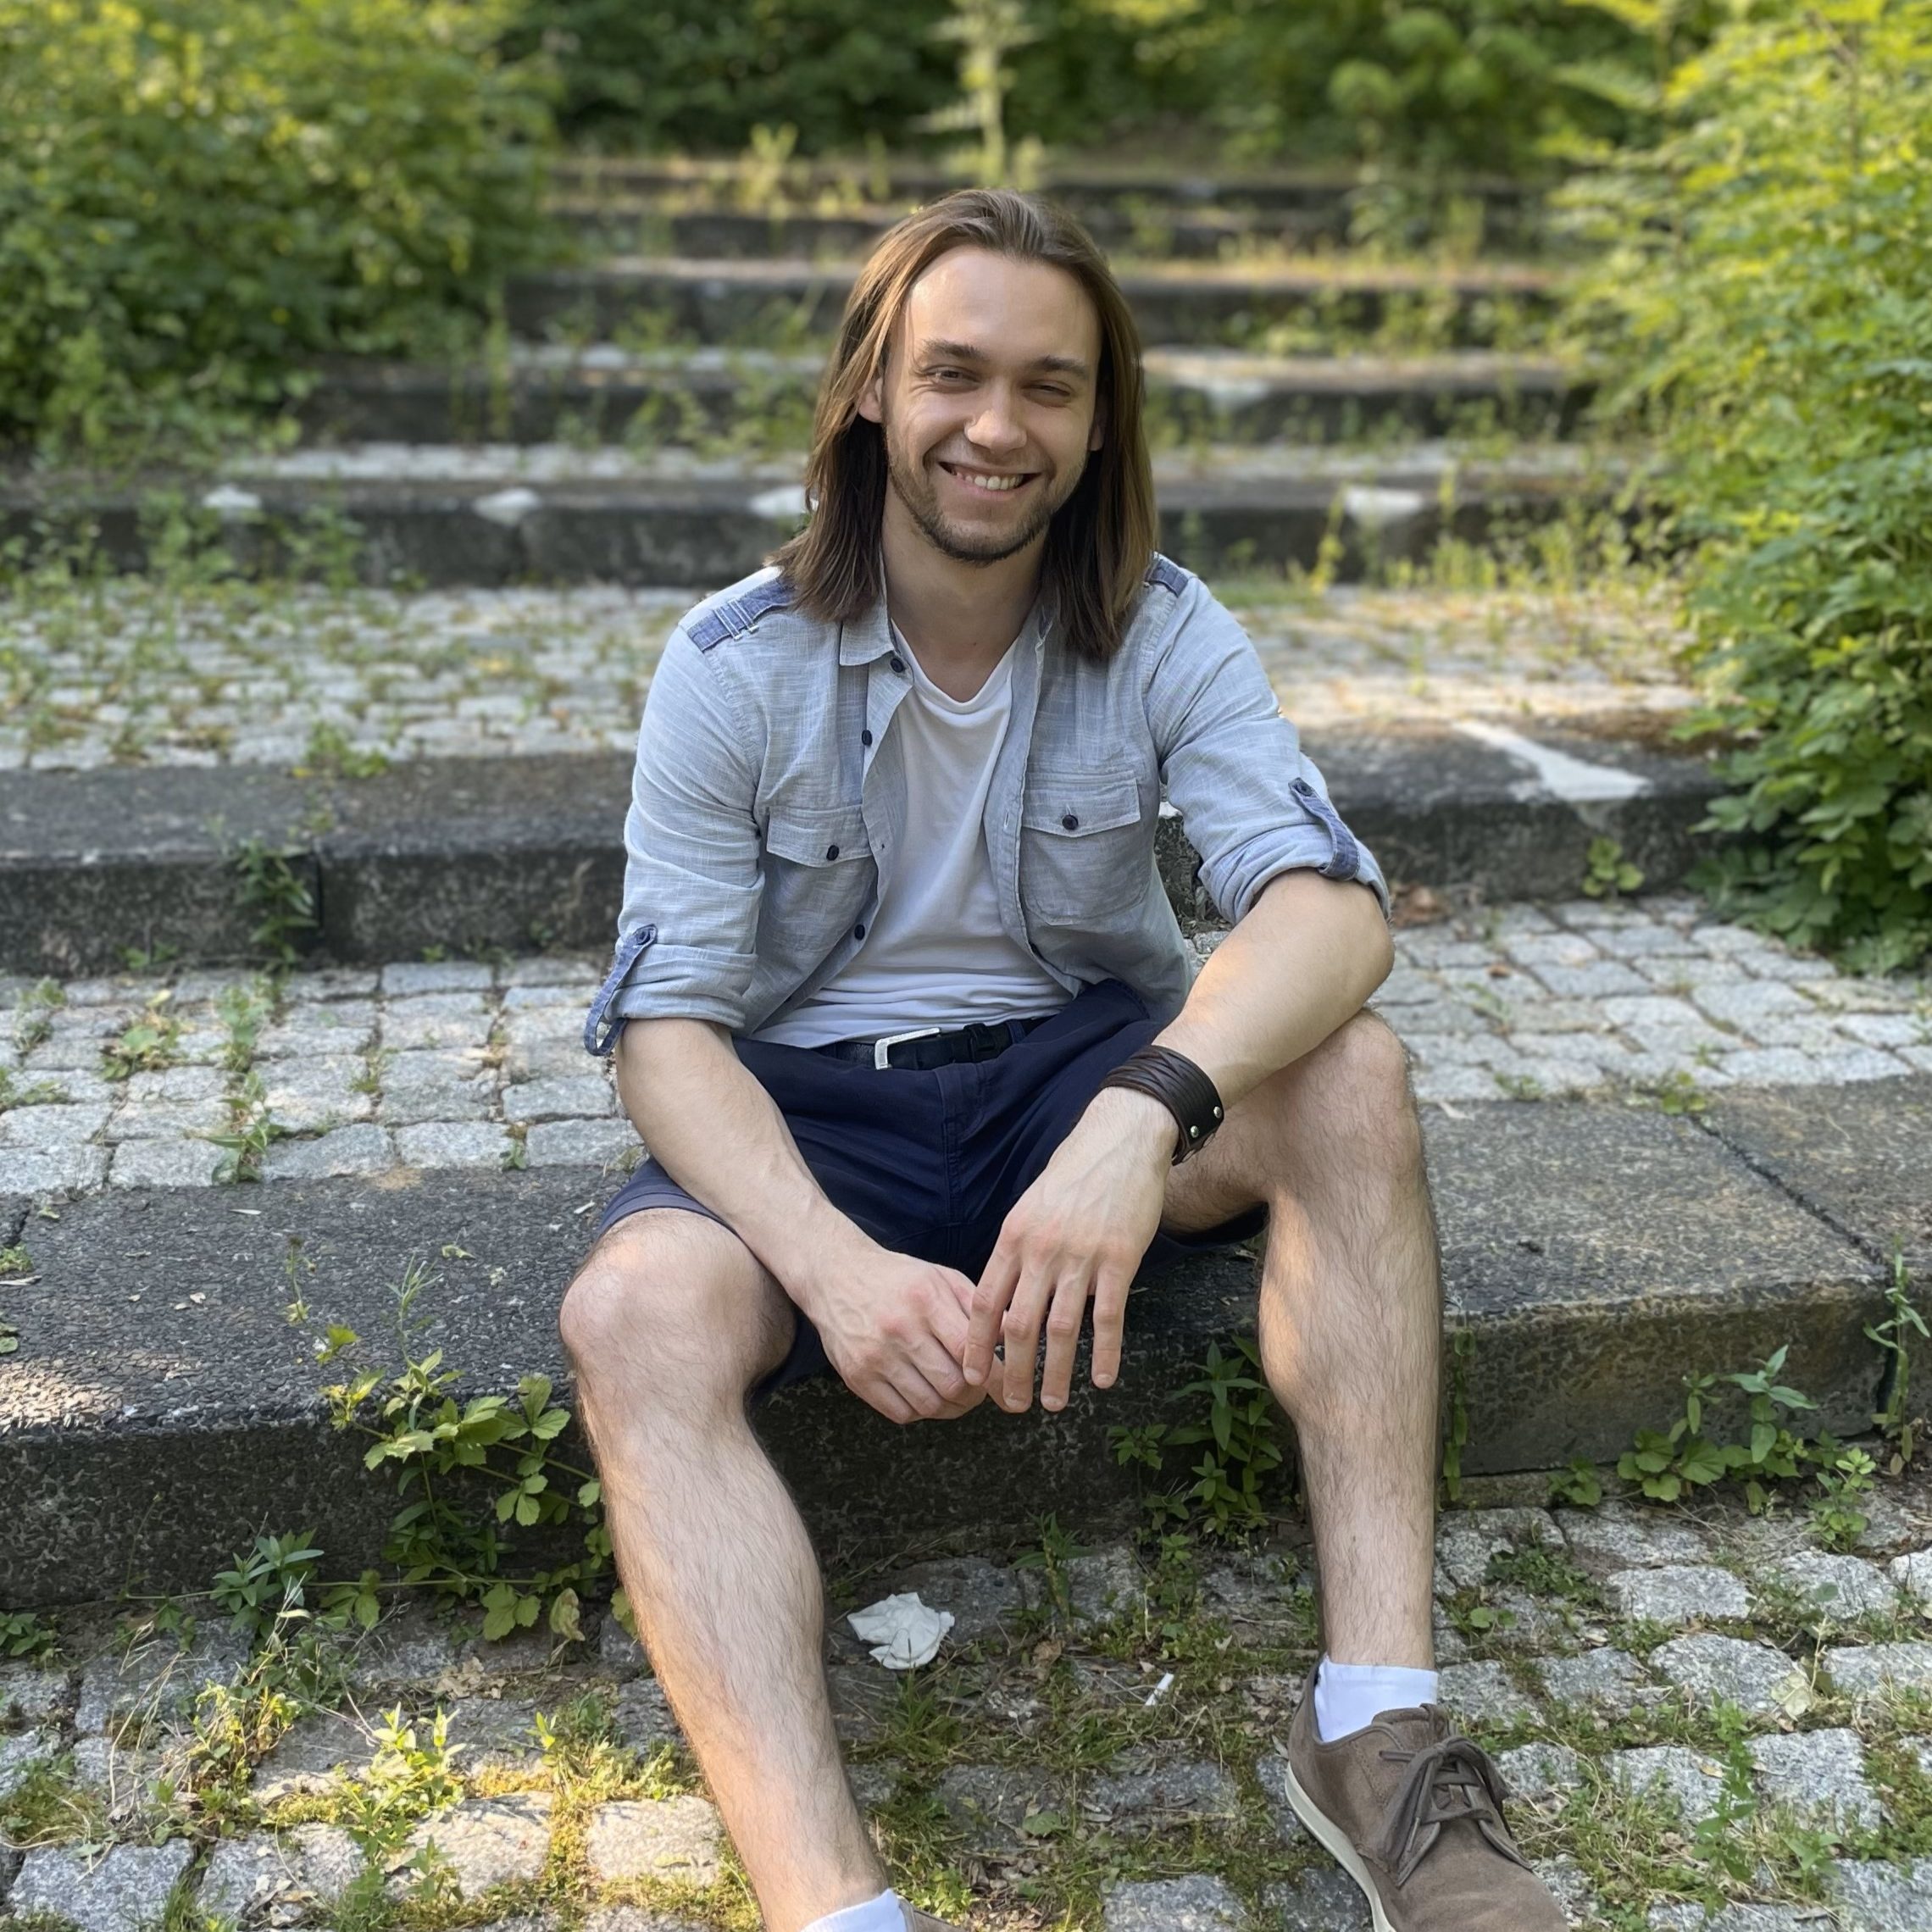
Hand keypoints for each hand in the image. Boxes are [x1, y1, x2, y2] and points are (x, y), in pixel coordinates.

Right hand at [798, 1236, 988, 1425]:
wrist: (835, 1276)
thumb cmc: (898, 1278)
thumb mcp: (941, 1278)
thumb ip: (977, 1308)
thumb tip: (1014, 1335)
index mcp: (925, 1299)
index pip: (970, 1351)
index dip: (994, 1375)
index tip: (1006, 1386)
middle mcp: (899, 1328)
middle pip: (953, 1384)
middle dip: (975, 1396)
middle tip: (979, 1390)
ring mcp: (874, 1355)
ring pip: (929, 1404)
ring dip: (951, 1408)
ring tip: (956, 1396)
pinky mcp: (856, 1376)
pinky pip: (900, 1414)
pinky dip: (921, 1412)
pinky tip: (926, 1395)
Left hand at [964, 1087, 1173, 1412]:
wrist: (1121, 1139)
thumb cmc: (1074, 1173)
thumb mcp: (1030, 1206)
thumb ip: (1017, 1250)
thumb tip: (1004, 1295)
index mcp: (1013, 1237)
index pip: (985, 1302)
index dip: (976, 1345)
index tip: (972, 1377)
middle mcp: (1041, 1250)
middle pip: (1018, 1325)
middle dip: (1012, 1372)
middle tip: (1010, 1406)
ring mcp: (1081, 1256)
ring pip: (1061, 1329)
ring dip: (1055, 1373)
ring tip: (1053, 1404)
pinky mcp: (1119, 1258)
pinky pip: (1109, 1317)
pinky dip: (1106, 1353)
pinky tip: (1103, 1380)